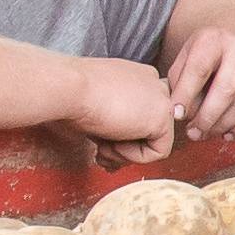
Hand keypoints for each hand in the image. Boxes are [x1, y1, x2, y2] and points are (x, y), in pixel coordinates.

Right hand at [57, 56, 179, 164]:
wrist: (71, 88)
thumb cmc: (75, 95)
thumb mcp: (99, 112)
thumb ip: (114, 128)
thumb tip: (116, 151)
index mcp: (138, 78)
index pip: (140, 116)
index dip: (121, 138)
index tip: (101, 145)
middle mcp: (153, 85)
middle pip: (148, 130)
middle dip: (124, 149)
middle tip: (101, 152)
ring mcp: (161, 98)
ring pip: (155, 142)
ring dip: (126, 154)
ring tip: (104, 147)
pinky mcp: (164, 115)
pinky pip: (159, 151)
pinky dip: (134, 156)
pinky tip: (115, 143)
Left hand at [165, 22, 234, 148]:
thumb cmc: (208, 58)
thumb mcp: (186, 61)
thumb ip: (180, 85)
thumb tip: (182, 115)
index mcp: (214, 38)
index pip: (199, 70)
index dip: (186, 97)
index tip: (177, 116)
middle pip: (226, 89)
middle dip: (207, 118)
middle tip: (194, 132)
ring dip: (223, 125)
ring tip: (208, 133)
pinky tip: (230, 134)